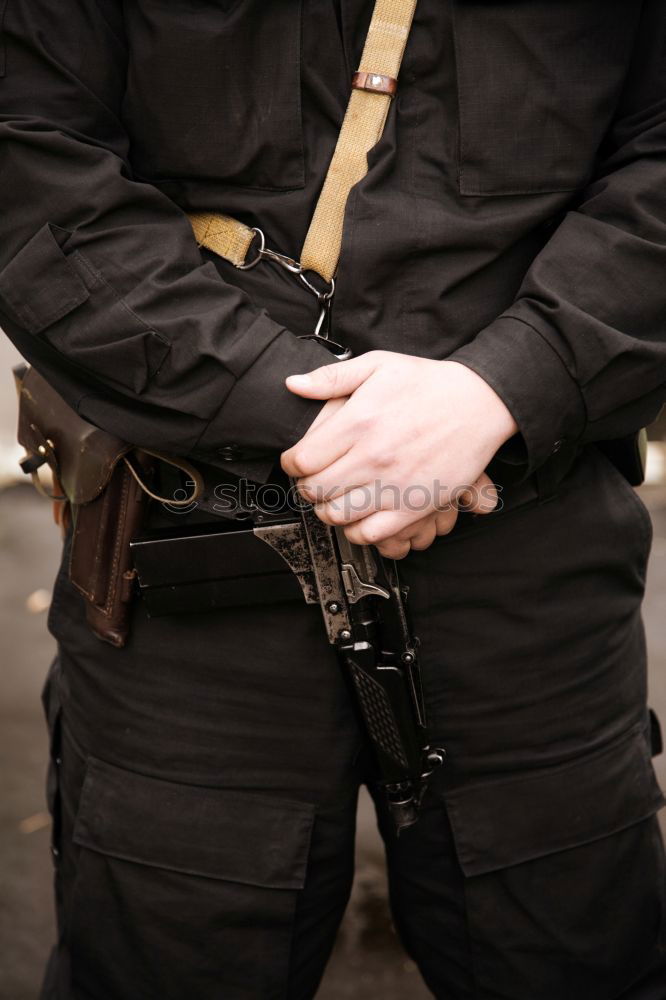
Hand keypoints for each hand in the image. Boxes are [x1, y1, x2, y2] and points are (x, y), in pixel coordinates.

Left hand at [281, 352, 517, 554]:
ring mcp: (395, 484)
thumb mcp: (379, 364)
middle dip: (306, 488)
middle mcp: (373, 456)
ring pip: (337, 515)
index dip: (291, 464)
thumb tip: (293, 384)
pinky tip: (359, 515)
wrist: (481, 401)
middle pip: (315, 491)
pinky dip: (357, 530)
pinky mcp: (416, 505)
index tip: (296, 462)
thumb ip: (332, 377)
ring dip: (328, 510)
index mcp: (359, 422)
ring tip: (335, 498)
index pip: (302, 460)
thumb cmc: (431, 383)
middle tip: (314, 481)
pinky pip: (371, 532)